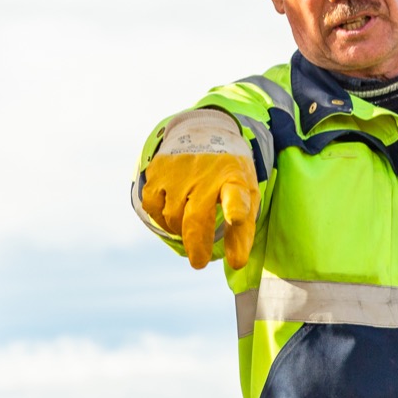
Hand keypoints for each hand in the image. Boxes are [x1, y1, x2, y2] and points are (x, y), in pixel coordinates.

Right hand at [139, 110, 259, 269]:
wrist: (204, 133)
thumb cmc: (228, 177)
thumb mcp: (245, 195)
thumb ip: (242, 231)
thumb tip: (236, 264)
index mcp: (234, 178)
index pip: (236, 196)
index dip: (236, 211)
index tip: (236, 221)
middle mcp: (205, 173)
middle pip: (196, 217)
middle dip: (197, 245)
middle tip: (199, 262)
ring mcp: (178, 171)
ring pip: (173, 217)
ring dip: (181, 230)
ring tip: (190, 224)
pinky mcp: (157, 170)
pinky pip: (153, 208)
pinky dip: (162, 219)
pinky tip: (173, 211)